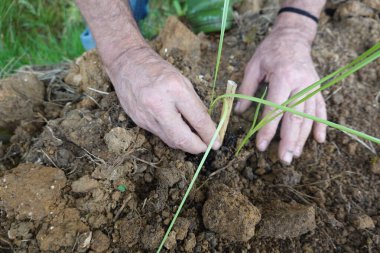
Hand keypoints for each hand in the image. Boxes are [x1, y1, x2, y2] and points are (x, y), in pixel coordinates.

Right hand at [107, 45, 220, 153]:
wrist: (127, 63)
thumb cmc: (158, 70)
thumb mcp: (182, 81)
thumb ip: (194, 104)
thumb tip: (207, 127)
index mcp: (175, 89)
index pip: (198, 119)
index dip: (210, 134)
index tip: (217, 142)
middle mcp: (159, 105)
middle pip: (182, 138)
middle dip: (198, 147)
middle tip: (207, 146)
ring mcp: (146, 115)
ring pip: (171, 140)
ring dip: (185, 144)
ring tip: (195, 140)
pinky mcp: (139, 121)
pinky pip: (160, 135)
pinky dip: (172, 136)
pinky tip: (178, 132)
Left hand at [235, 27, 326, 163]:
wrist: (293, 37)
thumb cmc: (270, 51)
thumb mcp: (253, 65)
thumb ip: (246, 89)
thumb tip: (238, 112)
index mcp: (283, 77)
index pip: (275, 109)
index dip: (267, 129)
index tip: (260, 146)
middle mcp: (301, 84)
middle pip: (295, 117)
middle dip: (288, 140)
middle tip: (283, 160)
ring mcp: (312, 87)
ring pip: (309, 117)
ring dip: (302, 138)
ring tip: (294, 155)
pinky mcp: (318, 89)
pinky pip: (321, 109)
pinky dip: (321, 125)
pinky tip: (319, 141)